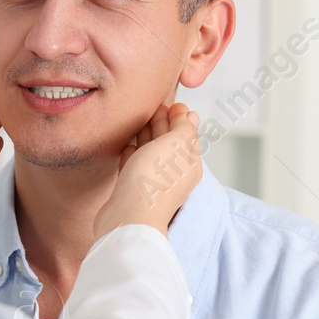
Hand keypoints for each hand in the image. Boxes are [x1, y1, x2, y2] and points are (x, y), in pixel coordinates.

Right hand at [92, 102, 201, 240]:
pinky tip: (127, 144)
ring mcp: (152, 182)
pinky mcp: (132, 189)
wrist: (129, 216)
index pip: (187, 134)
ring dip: (146, 136)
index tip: (171, 102)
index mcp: (190, 164)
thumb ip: (184, 128)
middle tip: (155, 105)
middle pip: (169, 142)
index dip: (180, 117)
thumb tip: (191, 115)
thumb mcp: (176, 144)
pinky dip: (132, 153)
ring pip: (150, 152)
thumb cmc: (154, 180)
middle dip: (163, 123)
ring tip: (139, 120)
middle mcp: (174, 174)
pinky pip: (134, 165)